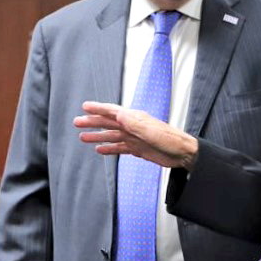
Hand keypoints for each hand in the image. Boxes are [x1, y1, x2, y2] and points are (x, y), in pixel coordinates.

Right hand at [74, 101, 197, 169]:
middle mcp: (133, 126)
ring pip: (112, 135)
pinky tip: (99, 149)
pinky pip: (119, 147)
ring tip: (83, 137)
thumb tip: (118, 114)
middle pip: (109, 123)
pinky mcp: (138, 149)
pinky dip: (109, 148)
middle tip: (77, 122)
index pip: (113, 111)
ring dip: (98, 136)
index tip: (85, 107)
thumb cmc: (170, 140)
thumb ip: (134, 123)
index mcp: (135, 118)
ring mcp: (135, 137)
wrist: (183, 154)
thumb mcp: (150, 131)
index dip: (98, 109)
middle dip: (93, 122)